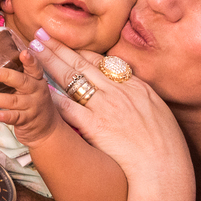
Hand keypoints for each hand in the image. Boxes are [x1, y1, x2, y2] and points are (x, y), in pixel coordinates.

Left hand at [0, 48, 61, 145]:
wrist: (47, 128)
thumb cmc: (33, 102)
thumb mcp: (31, 87)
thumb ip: (18, 76)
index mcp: (36, 80)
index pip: (34, 68)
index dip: (30, 60)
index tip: (23, 53)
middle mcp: (36, 91)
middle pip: (22, 82)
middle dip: (6, 76)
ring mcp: (32, 106)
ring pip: (14, 101)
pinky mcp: (26, 120)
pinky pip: (15, 117)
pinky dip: (5, 116)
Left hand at [27, 31, 194, 200]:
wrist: (164, 166)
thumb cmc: (167, 146)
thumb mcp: (161, 112)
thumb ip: (143, 100)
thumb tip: (136, 95)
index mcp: (135, 86)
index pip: (103, 62)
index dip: (81, 51)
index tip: (68, 44)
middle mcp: (118, 90)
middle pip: (82, 63)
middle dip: (60, 47)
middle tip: (42, 35)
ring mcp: (106, 106)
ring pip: (71, 77)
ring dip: (50, 61)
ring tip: (34, 50)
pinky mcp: (95, 125)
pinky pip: (68, 107)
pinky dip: (53, 96)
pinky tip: (39, 87)